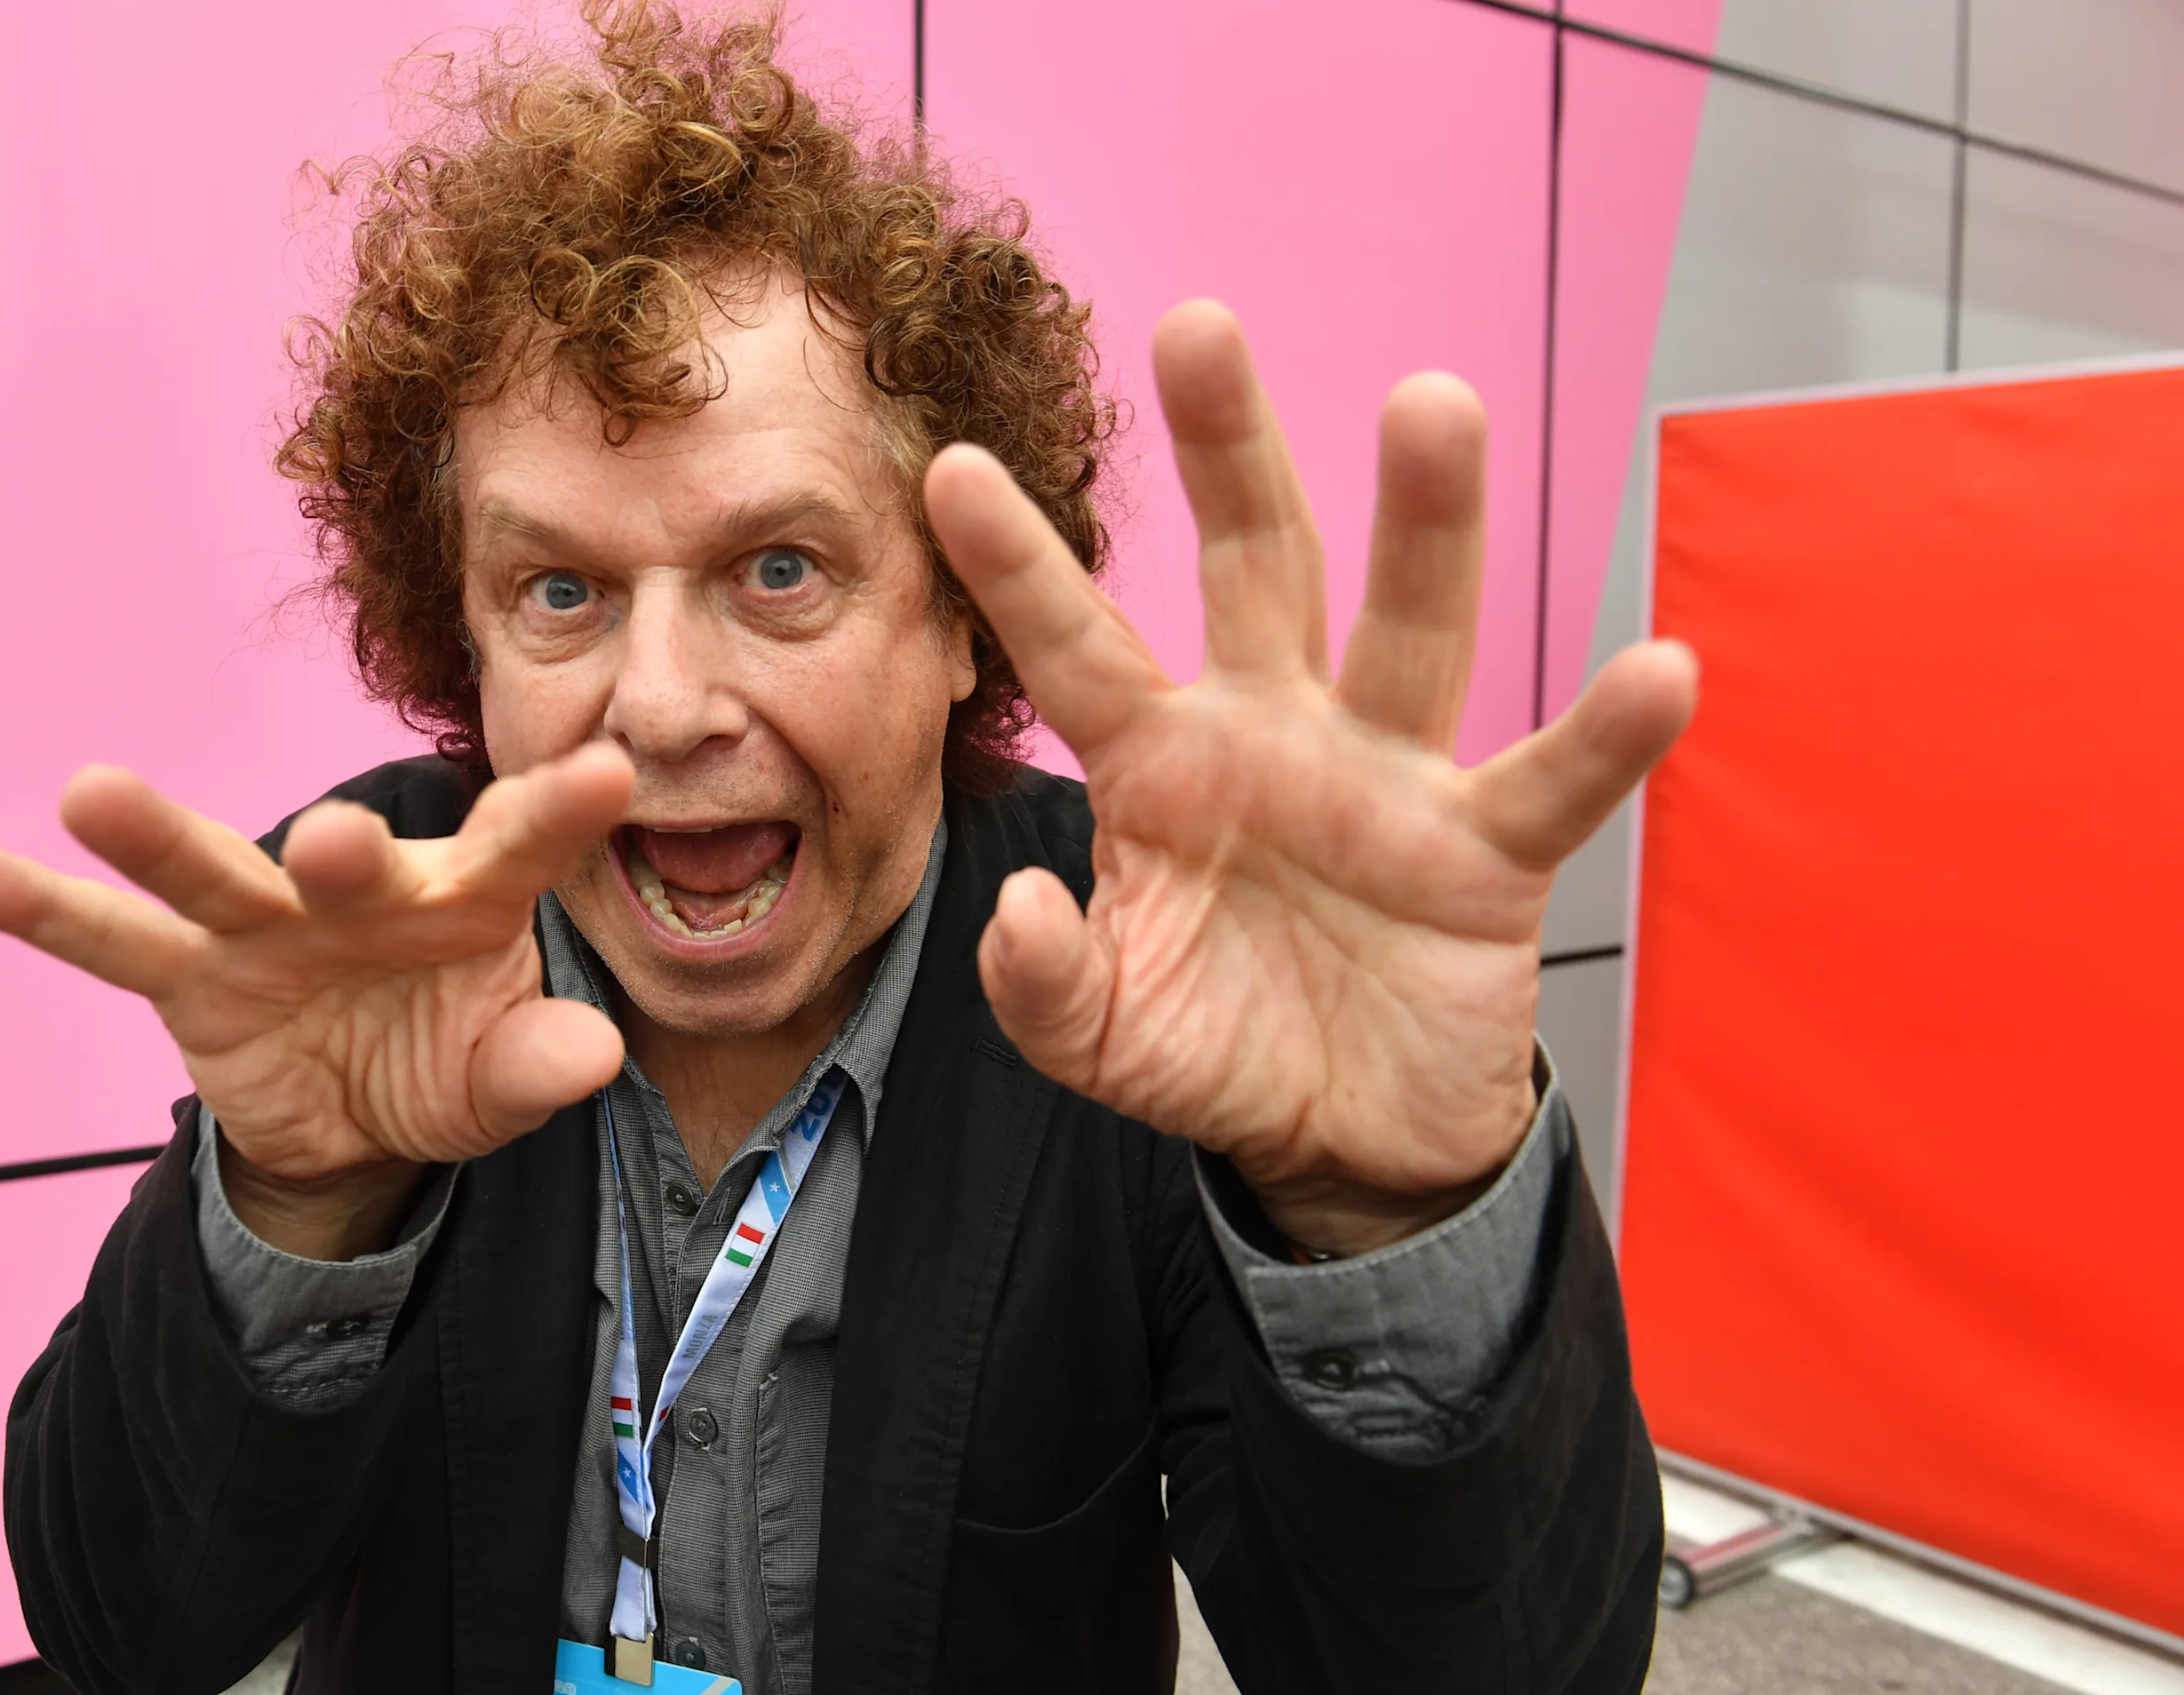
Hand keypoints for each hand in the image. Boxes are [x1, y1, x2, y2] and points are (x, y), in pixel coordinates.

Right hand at [0, 742, 635, 1258]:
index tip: (609, 771)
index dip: (560, 813)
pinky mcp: (190, 978)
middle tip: (333, 839)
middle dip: (341, 848)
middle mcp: (360, 891)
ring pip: (207, 873)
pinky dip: (32, 906)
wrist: (361, 1121)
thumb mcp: (499, 1085)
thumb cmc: (449, 1063)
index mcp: (467, 900)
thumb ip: (536, 1067)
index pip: (521, 849)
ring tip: (87, 788)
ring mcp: (265, 925)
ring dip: (151, 834)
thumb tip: (592, 1056)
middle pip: (353, 860)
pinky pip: (106, 940)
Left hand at [923, 302, 1696, 1255]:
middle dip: (1227, 451)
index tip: (950, 467)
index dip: (1020, 563)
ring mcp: (1385, 779)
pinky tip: (1661, 672)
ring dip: (1425, 520)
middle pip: (1256, 567)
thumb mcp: (1100, 1033)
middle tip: (1197, 327)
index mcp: (1160, 762)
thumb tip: (1015, 904)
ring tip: (1430, 405)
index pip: (1078, 647)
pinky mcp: (1484, 851)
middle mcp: (1273, 734)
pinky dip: (1609, 734)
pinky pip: (1551, 781)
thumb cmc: (1213, 1046)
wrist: (1344, 1138)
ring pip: (1409, 627)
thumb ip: (1041, 980)